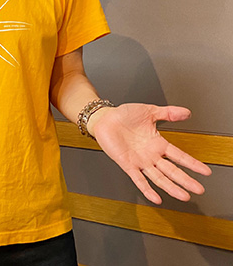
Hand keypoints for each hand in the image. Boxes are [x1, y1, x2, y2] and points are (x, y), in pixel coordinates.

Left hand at [90, 103, 211, 203]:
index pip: (179, 156)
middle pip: (171, 170)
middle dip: (186, 180)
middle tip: (199, 189)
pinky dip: (146, 189)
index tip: (205, 171)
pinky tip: (155, 198)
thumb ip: (168, 113)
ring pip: (158, 177)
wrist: (104, 118)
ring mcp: (139, 161)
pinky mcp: (127, 164)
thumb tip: (186, 112)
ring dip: (171, 187)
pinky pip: (138, 179)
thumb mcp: (149, 111)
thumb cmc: (123, 115)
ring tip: (184, 196)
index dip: (192, 163)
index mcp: (157, 143)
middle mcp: (150, 155)